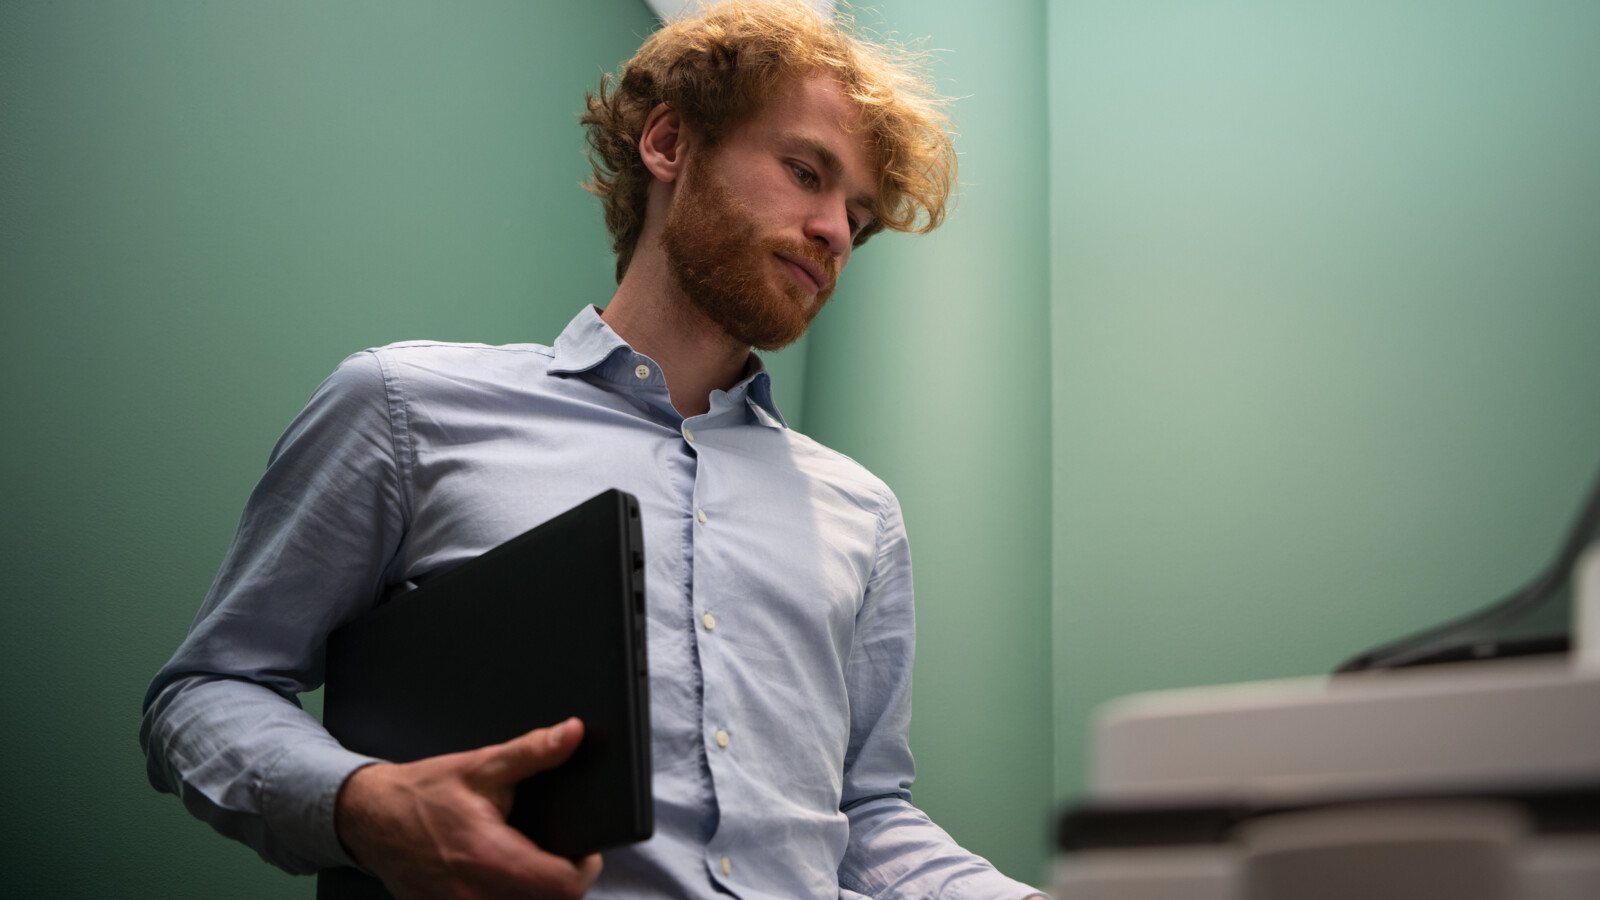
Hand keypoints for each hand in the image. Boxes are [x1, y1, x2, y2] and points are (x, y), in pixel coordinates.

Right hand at [335, 717, 602, 899]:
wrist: (370, 818)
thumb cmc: (424, 793)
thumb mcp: (482, 766)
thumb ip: (533, 751)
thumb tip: (572, 733)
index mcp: (488, 856)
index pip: (564, 886)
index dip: (584, 867)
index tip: (582, 849)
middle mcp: (474, 895)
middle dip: (562, 882)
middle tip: (558, 854)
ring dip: (536, 894)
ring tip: (531, 865)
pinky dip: (509, 899)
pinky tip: (504, 879)